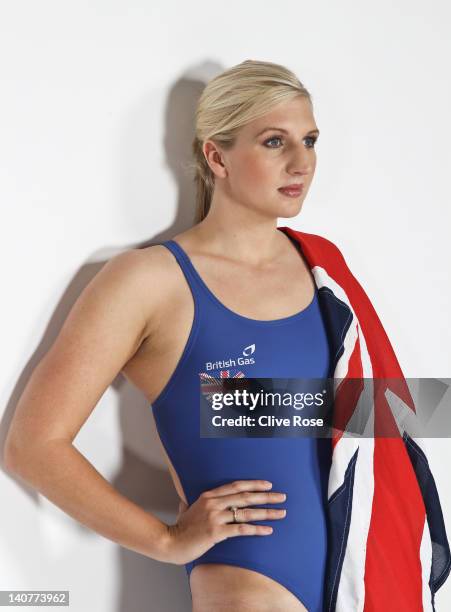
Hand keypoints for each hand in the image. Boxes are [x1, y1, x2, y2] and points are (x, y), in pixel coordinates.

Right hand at [162, 480, 286, 564]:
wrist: (169, 542)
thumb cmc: (178, 528)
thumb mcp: (184, 510)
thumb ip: (187, 504)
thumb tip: (184, 501)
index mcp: (208, 496)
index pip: (236, 486)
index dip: (253, 484)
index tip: (268, 485)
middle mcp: (214, 503)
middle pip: (245, 496)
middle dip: (266, 496)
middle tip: (282, 497)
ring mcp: (215, 517)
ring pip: (246, 512)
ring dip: (266, 512)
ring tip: (281, 513)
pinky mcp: (216, 532)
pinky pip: (241, 529)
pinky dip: (256, 529)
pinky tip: (268, 531)